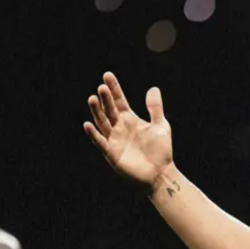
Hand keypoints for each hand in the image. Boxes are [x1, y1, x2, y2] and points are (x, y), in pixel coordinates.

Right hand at [83, 72, 173, 188]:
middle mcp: (119, 128)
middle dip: (105, 99)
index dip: (114, 89)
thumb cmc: (161, 151)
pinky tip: (88, 124)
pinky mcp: (112, 154)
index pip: (119, 101)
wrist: (161, 173)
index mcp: (130, 120)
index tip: (107, 75)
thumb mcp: (161, 126)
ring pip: (102, 123)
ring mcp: (114, 140)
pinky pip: (101, 142)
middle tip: (102, 87)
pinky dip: (94, 134)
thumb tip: (153, 88)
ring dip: (97, 112)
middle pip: (109, 110)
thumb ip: (155, 108)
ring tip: (92, 98)